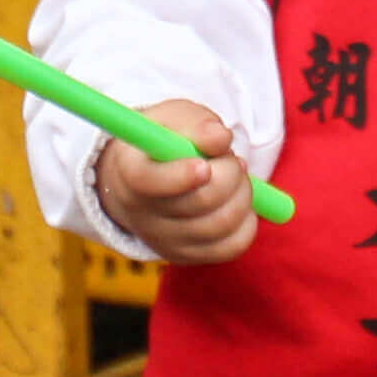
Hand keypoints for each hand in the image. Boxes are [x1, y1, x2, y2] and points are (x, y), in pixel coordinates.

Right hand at [96, 101, 257, 264]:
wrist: (146, 177)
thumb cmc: (164, 141)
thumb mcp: (174, 119)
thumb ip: (197, 123)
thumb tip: (221, 139)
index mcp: (130, 171)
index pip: (149, 182)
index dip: (180, 176)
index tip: (204, 165)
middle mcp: (141, 213)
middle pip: (199, 202)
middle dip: (230, 174)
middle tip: (233, 158)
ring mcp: (163, 241)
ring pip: (221, 224)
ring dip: (243, 194)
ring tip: (235, 176)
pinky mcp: (186, 257)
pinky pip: (232, 246)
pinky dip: (246, 222)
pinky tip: (237, 202)